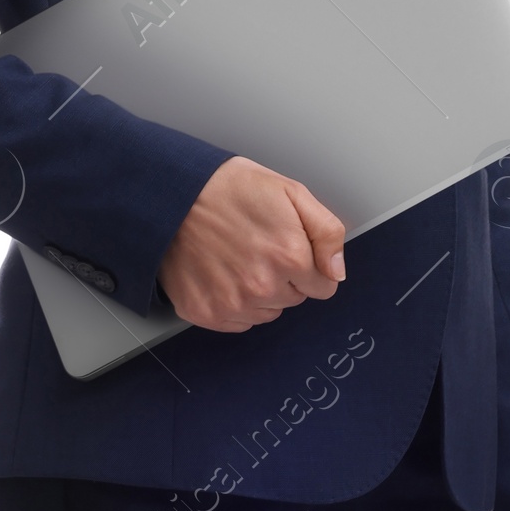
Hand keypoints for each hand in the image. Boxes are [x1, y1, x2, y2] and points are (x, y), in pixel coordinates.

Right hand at [157, 156, 345, 331]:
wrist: (172, 194)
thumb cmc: (229, 188)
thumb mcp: (291, 192)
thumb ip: (327, 232)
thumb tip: (337, 271)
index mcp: (289, 257)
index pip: (323, 287)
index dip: (308, 267)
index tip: (288, 249)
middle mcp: (262, 287)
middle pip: (293, 300)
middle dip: (283, 277)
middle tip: (257, 246)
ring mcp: (232, 303)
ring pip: (266, 313)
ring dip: (258, 293)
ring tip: (236, 258)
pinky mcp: (205, 313)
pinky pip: (237, 322)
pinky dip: (233, 303)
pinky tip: (221, 274)